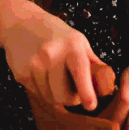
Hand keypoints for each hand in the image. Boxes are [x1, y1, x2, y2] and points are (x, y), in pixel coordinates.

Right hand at [0, 0, 115, 111]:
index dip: (86, 92)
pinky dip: (42, 90)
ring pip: (49, 98)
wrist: (21, 23)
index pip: (81, 72)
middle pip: (63, 95)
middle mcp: (52, 54)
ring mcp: (34, 64)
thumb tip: (107, 86)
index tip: (91, 106)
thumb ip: (93, 63)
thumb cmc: (56, 35)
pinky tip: (42, 75)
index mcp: (72, 45)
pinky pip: (37, 94)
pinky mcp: (21, 73)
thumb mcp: (79, 42)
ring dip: (55, 96)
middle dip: (70, 99)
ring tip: (56, 79)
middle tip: (73, 92)